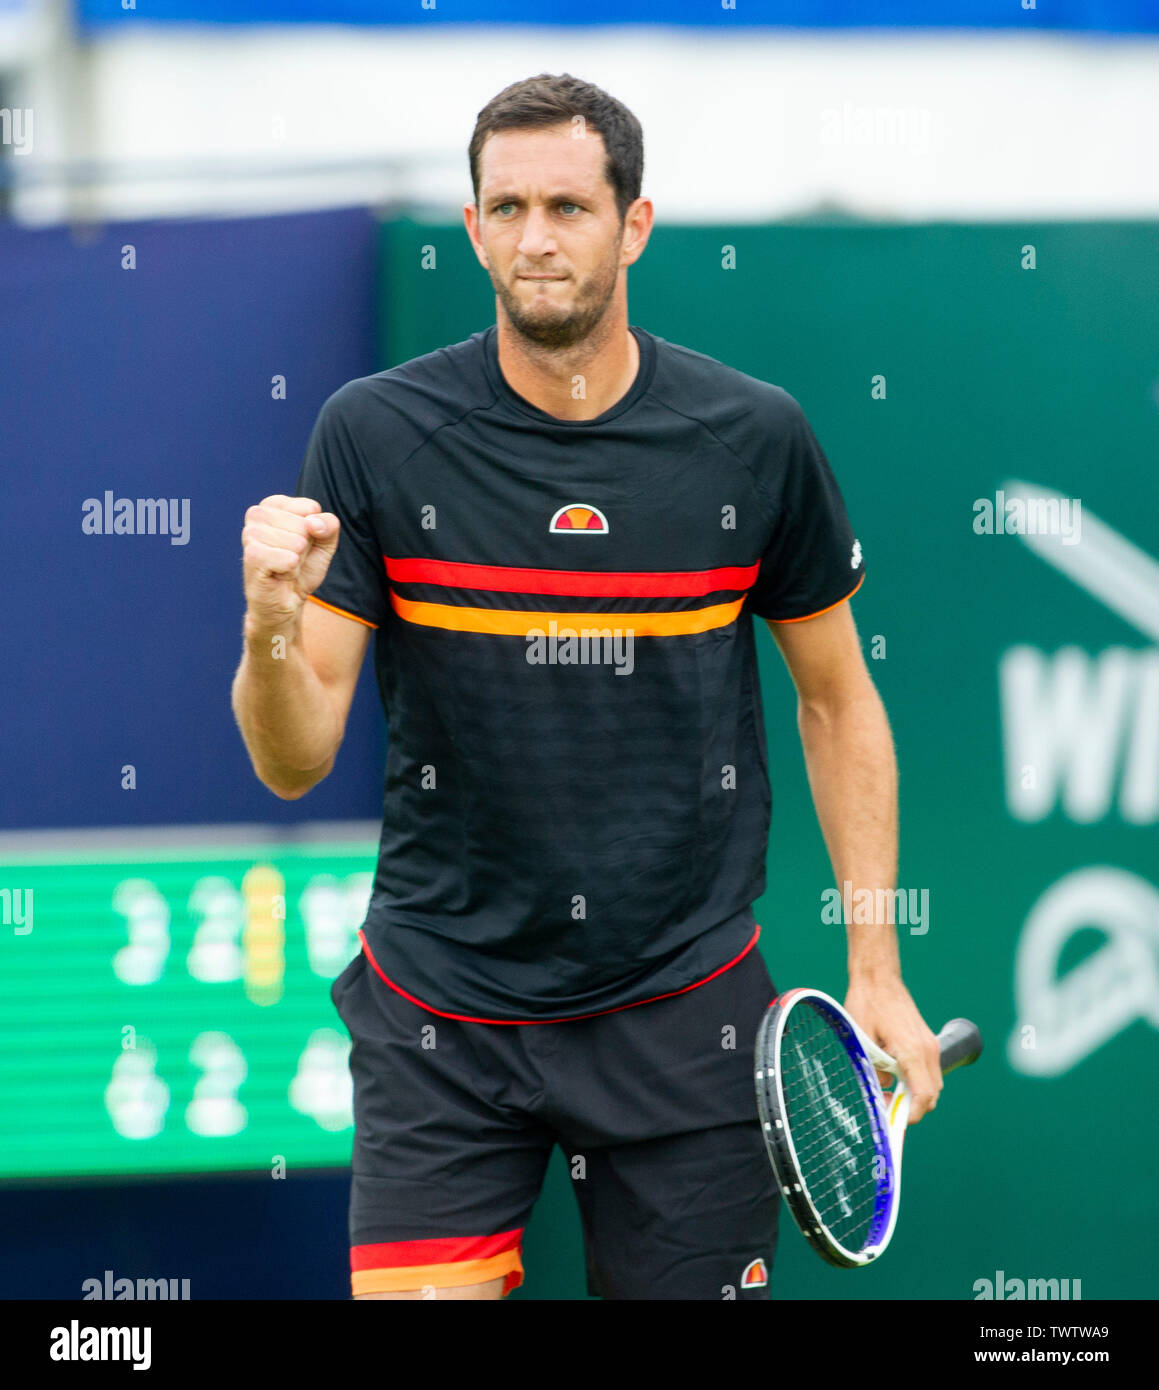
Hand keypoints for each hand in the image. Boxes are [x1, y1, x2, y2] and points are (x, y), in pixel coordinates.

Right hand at [242, 495, 339, 636]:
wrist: (286, 601)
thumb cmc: (302, 568)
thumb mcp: (325, 543)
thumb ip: (329, 524)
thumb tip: (313, 524)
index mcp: (274, 504)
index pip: (311, 508)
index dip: (315, 531)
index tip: (301, 544)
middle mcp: (257, 514)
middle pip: (304, 525)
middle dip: (305, 547)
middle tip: (291, 558)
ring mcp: (251, 534)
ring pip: (297, 542)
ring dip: (297, 561)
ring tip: (284, 566)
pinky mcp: (251, 555)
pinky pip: (289, 559)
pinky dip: (291, 571)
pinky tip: (279, 575)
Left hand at [843, 976, 941, 1123]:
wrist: (879, 976)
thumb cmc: (868, 1003)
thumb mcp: (863, 1040)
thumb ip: (873, 1069)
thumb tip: (881, 1089)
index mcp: (913, 1052)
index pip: (923, 1097)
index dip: (911, 1116)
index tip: (894, 1122)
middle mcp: (928, 1050)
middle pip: (931, 1095)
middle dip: (912, 1108)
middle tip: (886, 1108)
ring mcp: (930, 1044)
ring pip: (931, 1083)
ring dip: (914, 1094)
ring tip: (886, 1092)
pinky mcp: (926, 1040)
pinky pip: (927, 1070)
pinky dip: (915, 1080)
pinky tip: (891, 1075)